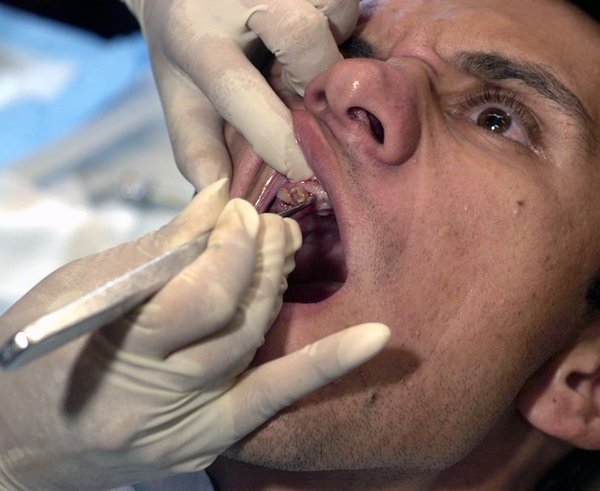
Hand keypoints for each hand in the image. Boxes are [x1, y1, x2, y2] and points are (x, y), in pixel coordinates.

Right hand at [0, 180, 388, 489]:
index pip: (200, 291)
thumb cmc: (38, 354)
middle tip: (265, 220)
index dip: (230, 244)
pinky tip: (377, 339)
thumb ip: (159, 249)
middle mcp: (157, 392)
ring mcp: (188, 421)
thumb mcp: (81, 289)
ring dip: (275, 285)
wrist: (17, 438)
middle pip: (235, 313)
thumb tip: (216, 201)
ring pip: (255, 342)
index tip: (238, 208)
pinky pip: (274, 396)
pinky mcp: (209, 437)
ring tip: (281, 246)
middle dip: (258, 254)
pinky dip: (326, 365)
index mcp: (116, 344)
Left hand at [121, 0, 358, 188]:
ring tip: (306, 56)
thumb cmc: (188, 52)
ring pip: (335, 9)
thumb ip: (199, 149)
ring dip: (334, 43)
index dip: (272, 133)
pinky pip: (346, 0)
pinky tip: (314, 33)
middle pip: (300, 34)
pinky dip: (340, 22)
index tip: (300, 167)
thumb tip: (223, 201)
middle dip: (317, 76)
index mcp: (192, 36)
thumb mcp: (182, 99)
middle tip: (308, 94)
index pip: (235, 87)